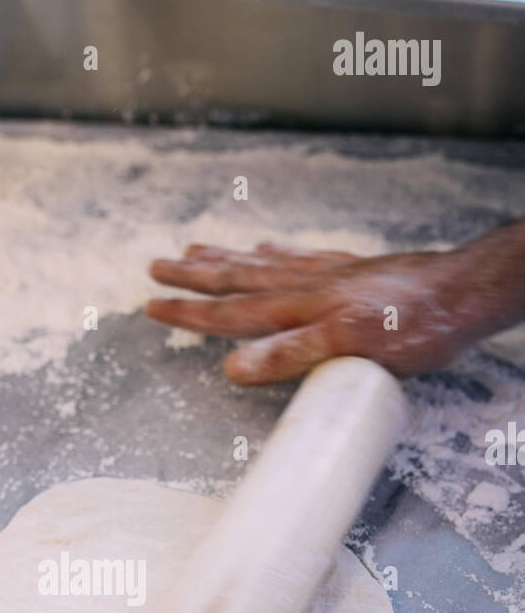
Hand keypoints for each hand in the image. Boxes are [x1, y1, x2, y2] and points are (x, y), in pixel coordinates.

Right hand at [146, 241, 480, 383]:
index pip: (231, 314)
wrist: (462, 294)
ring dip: (225, 259)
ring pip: (262, 264)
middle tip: (155, 267)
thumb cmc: (412, 328)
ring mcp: (328, 276)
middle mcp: (307, 287)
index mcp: (300, 310)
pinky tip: (265, 245)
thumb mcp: (348, 349)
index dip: (189, 315)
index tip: (151, 307)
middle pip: (238, 280)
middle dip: (194, 278)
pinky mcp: (352, 272)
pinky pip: (300, 257)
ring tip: (193, 250)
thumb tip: (232, 367)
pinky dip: (276, 252)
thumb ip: (290, 355)